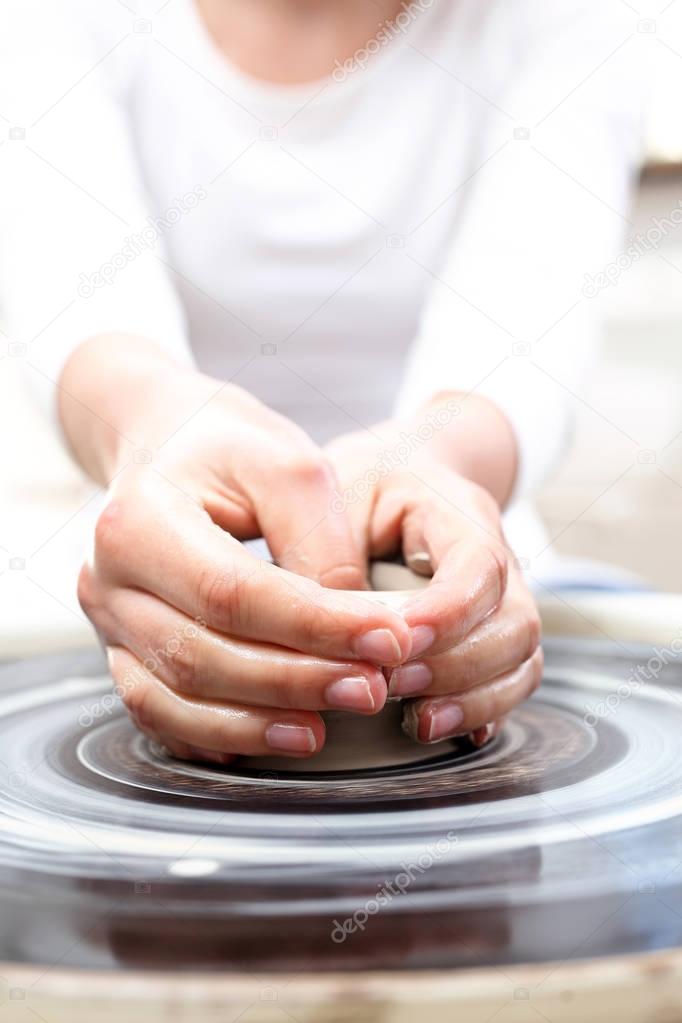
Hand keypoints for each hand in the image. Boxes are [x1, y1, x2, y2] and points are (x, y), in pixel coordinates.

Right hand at [65, 337, 411, 762]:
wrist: (169, 446)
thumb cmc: (230, 448)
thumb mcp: (288, 464)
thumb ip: (322, 544)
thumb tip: (358, 631)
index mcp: (137, 519)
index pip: (230, 592)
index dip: (313, 627)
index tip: (389, 641)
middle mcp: (107, 578)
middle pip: (200, 654)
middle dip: (295, 681)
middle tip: (372, 688)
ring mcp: (109, 623)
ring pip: (175, 697)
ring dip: (258, 723)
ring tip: (330, 726)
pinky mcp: (123, 653)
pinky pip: (161, 715)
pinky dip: (220, 735)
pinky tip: (277, 735)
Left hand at [325, 403, 542, 744]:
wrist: (399, 473)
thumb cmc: (362, 485)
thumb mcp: (334, 494)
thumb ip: (327, 552)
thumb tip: (325, 627)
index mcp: (459, 513)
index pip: (480, 565)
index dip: (449, 612)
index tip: (401, 642)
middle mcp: (497, 560)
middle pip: (515, 622)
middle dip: (458, 666)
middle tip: (392, 686)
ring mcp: (502, 601)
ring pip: (522, 659)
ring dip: (472, 698)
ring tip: (415, 723)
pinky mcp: (493, 636)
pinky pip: (511, 681)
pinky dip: (481, 712)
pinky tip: (439, 729)